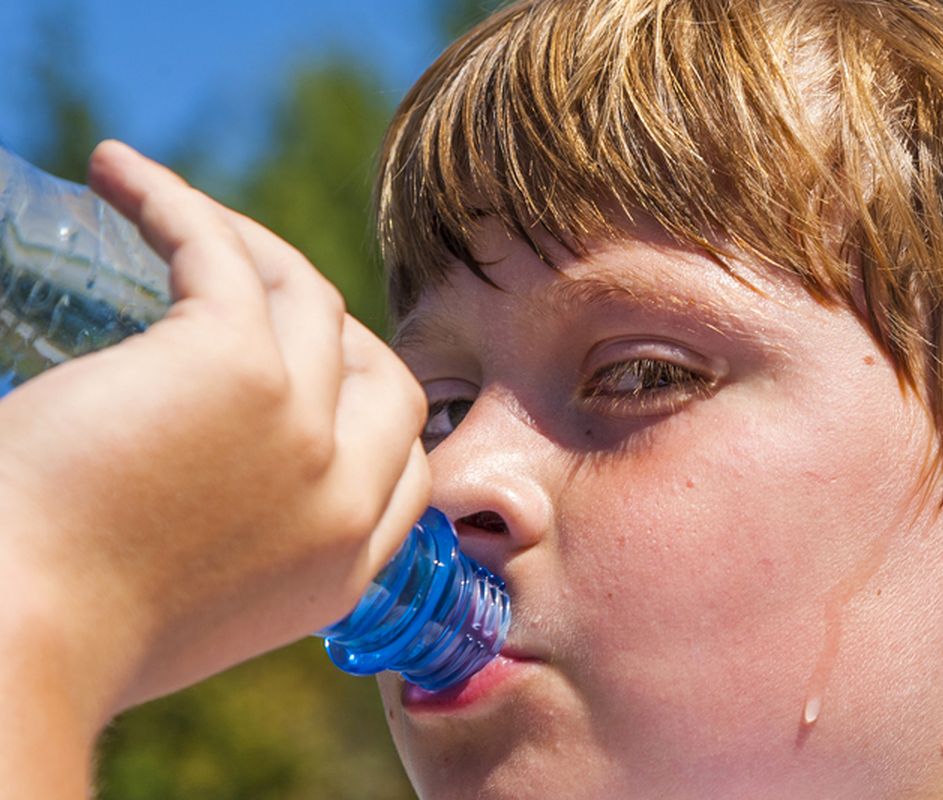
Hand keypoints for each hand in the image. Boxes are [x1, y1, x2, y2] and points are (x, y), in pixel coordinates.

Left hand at [0, 141, 429, 731]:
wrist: (16, 642)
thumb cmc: (63, 632)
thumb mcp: (199, 605)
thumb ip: (243, 544)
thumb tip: (211, 470)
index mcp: (340, 570)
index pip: (405, 467)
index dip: (365, 410)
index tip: (304, 375)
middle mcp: (342, 498)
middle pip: (386, 376)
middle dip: (331, 331)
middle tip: (246, 296)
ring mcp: (304, 428)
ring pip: (309, 297)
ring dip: (244, 241)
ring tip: (160, 210)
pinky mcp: (238, 365)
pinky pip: (221, 252)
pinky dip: (172, 201)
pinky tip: (115, 173)